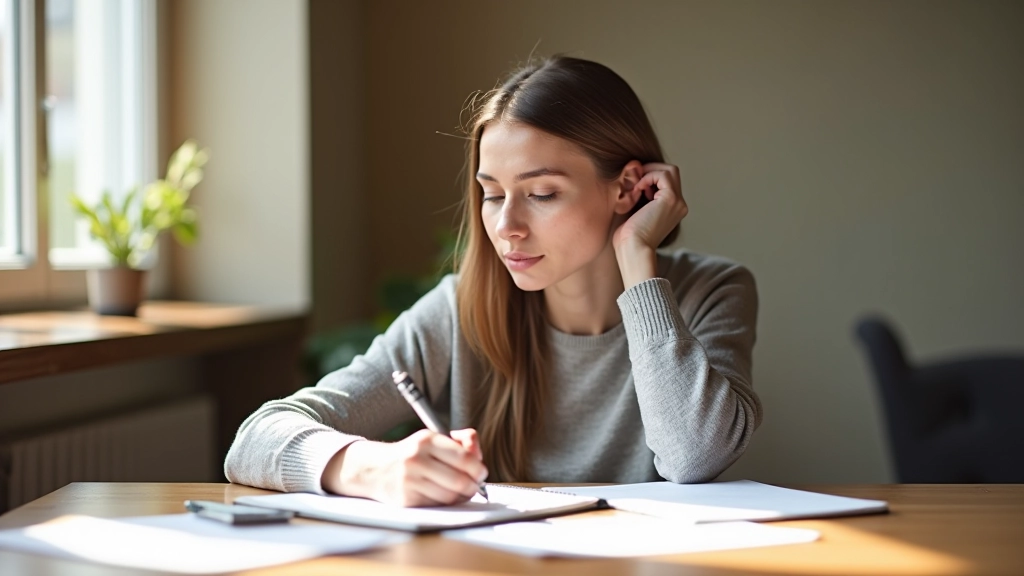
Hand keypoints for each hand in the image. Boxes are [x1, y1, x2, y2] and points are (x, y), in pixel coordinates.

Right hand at [321, 428, 487, 506]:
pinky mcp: (406, 498)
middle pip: (460, 480)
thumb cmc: (411, 454)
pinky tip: (446, 496)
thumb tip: (477, 454)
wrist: (375, 468)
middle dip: (474, 486)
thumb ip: (461, 442)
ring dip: (462, 497)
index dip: (478, 468)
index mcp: (426, 439)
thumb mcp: (432, 440)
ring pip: (450, 496)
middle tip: (475, 485)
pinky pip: (437, 505)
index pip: (465, 458)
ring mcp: (409, 480)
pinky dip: (447, 503)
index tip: (481, 472)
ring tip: (462, 491)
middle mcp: (416, 458)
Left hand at [612, 162, 687, 288]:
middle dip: (651, 170)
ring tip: (636, 186)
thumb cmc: (629, 236)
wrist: (633, 249)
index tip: (634, 184)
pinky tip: (637, 189)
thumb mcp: (636, 211)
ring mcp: (678, 202)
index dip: (651, 175)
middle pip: (671, 172)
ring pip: (670, 171)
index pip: (667, 180)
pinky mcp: (671, 200)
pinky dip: (648, 177)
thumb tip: (635, 173)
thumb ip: (641, 195)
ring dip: (650, 172)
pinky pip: (663, 175)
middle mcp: (679, 205)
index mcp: (673, 208)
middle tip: (635, 178)